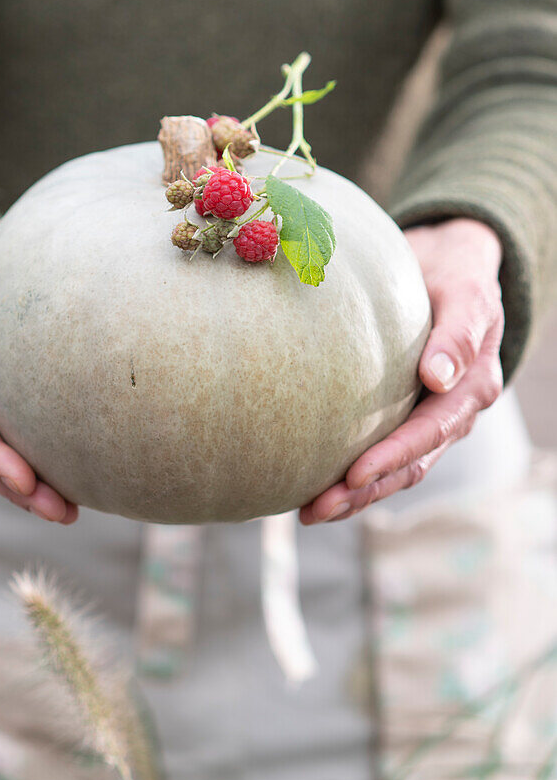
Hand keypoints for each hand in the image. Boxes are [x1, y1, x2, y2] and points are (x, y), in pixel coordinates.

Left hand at [300, 218, 503, 524]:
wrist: (449, 266)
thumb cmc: (455, 275)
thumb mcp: (466, 293)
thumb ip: (458, 332)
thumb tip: (438, 377)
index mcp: (472, 387)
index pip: (430, 432)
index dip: (393, 457)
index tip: (354, 474)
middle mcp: (453, 414)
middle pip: (409, 466)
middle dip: (364, 492)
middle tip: (316, 509)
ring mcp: (428, 420)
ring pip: (393, 473)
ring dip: (353, 497)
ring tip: (307, 513)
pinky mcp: (403, 419)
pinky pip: (379, 457)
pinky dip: (350, 478)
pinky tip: (311, 489)